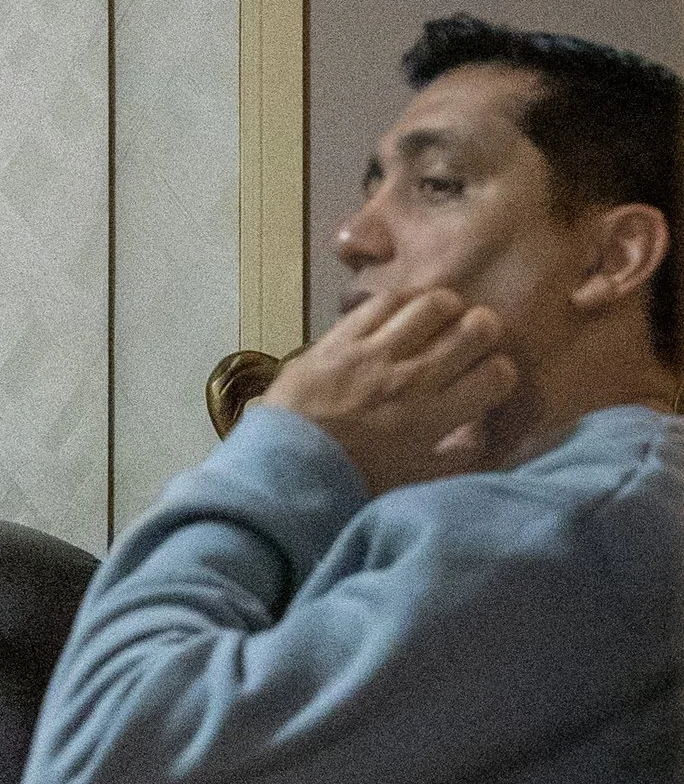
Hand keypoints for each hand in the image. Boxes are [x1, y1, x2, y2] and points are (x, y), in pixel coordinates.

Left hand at [257, 286, 520, 492]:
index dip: (501, 372)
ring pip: (432, 306)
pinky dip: (402, 300)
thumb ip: (453, 461)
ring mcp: (374, 354)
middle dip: (483, 329)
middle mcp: (412, 378)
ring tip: (443, 316)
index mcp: (434, 418)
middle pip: (473, 330)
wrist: (283, 469)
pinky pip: (383, 302)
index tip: (490, 376)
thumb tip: (482, 442)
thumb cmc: (349, 482)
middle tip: (475, 336)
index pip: (496, 375)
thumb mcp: (410, 482)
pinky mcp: (339, 338)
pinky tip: (405, 308)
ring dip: (446, 308)